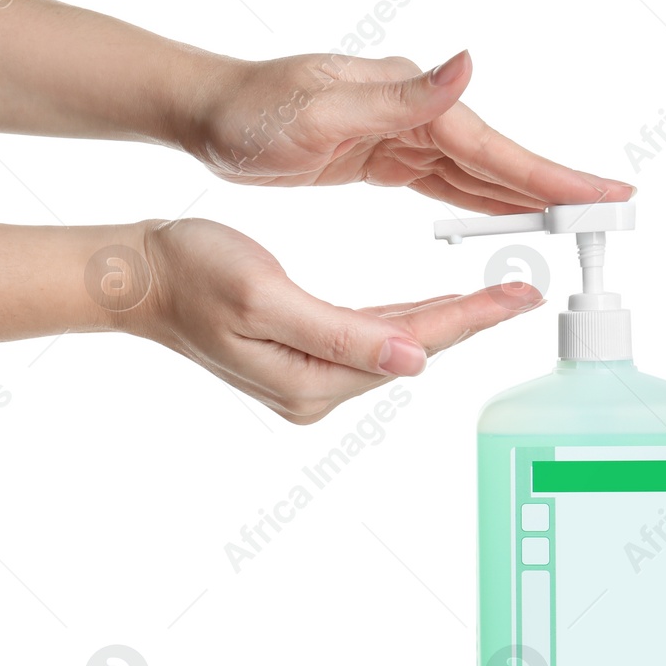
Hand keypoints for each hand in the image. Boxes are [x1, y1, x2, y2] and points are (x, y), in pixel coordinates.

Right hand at [121, 217, 543, 423]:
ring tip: (494, 298)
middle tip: (524, 293)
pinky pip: (366, 341)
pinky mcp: (300, 363)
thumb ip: (339, 333)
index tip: (516, 298)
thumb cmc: (192, 273)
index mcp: (308, 381)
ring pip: (392, 347)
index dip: (466, 319)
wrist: (141, 279)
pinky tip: (430, 309)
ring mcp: (306, 382)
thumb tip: (413, 360)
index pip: (408, 346)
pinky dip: (403, 321)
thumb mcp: (264, 296)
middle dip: (468, 322)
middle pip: (409, 351)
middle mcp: (313, 392)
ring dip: (442, 322)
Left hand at [189, 51, 633, 213]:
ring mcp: (401, 130)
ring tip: (574, 218)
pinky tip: (504, 214)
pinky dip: (480, 198)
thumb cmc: (253, 114)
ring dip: (525, 194)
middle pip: (498, 157)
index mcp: (408, 98)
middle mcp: (415, 108)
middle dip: (555, 185)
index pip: (493, 145)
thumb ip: (398, 95)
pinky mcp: (384, 155)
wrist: (209, 114)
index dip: (548, 173)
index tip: (599, 194)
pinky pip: (446, 181)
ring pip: (478, 171)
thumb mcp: (320, 109)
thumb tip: (467, 66)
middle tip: (610, 211)